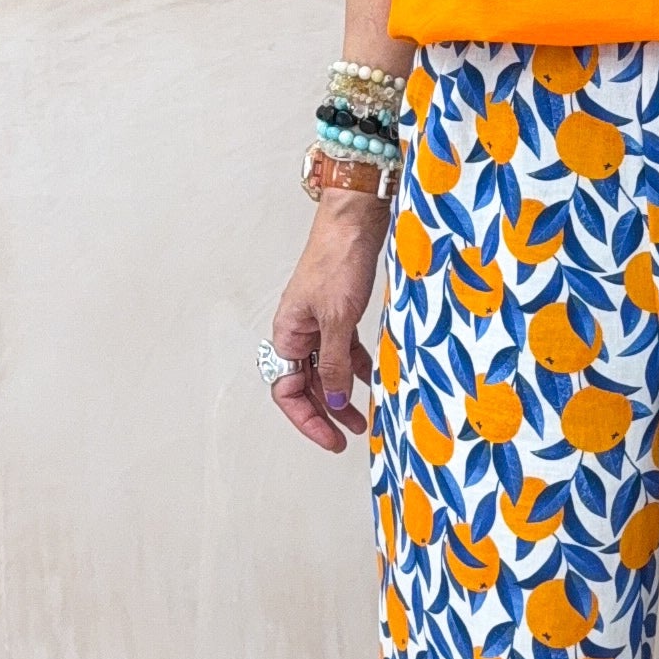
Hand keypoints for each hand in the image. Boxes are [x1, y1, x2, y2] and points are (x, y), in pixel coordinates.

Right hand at [265, 196, 388, 453]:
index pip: (287, 391)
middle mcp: (299, 330)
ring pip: (327, 369)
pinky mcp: (340, 310)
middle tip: (349, 435)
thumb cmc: (338, 260)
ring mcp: (319, 321)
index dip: (308, 418)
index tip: (331, 438)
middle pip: (307, 384)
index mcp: (287, 333)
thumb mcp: (338, 320)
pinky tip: (371, 379)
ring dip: (343, 394)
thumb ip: (335, 364)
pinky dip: (355, 366)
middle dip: (328, 412)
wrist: (356, 220)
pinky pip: (343, 349)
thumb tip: (336, 402)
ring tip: (364, 418)